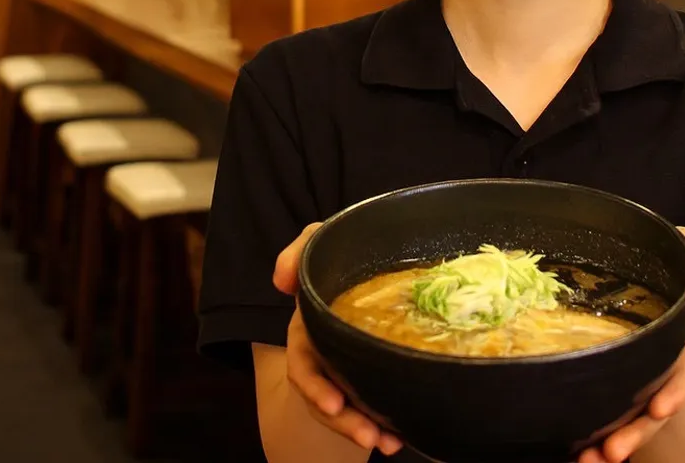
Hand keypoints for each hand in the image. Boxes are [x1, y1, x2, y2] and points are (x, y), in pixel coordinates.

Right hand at [273, 223, 402, 455]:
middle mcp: (325, 355)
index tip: (334, 405)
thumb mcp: (319, 242)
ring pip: (350, 409)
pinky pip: (371, 405)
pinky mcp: (371, 373)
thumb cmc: (343, 253)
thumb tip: (282, 280)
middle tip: (371, 437)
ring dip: (365, 429)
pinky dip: (384, 424)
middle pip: (328, 399)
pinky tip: (401, 436)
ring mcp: (347, 368)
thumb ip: (299, 251)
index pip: (303, 367)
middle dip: (346, 422)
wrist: (371, 258)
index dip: (315, 388)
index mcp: (309, 330)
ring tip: (390, 444)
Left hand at [579, 227, 684, 462]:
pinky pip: (606, 418)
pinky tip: (577, 455)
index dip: (677, 391)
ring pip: (631, 422)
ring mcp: (635, 379)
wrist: (618, 272)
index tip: (660, 408)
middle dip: (638, 433)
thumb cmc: (652, 263)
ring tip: (592, 462)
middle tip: (613, 451)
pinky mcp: (608, 385)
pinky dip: (594, 440)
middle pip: (655, 410)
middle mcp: (660, 367)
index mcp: (679, 340)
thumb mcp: (678, 249)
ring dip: (616, 444)